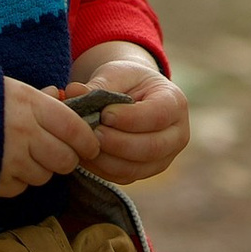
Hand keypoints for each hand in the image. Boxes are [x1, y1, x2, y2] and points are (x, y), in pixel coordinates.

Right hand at [0, 78, 98, 197]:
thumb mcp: (14, 89)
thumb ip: (42, 100)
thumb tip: (65, 102)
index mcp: (31, 105)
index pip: (73, 128)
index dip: (87, 140)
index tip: (91, 146)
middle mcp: (24, 134)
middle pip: (64, 159)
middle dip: (67, 159)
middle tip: (62, 154)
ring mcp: (10, 161)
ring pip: (45, 176)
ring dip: (43, 170)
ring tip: (29, 156)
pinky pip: (22, 188)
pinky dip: (20, 180)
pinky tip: (9, 165)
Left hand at [68, 60, 189, 187]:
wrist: (135, 94)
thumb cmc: (128, 81)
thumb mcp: (118, 74)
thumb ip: (99, 84)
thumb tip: (74, 92)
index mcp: (175, 103)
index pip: (157, 116)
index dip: (130, 119)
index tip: (105, 114)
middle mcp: (177, 135)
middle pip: (150, 148)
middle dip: (117, 143)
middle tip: (93, 133)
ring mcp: (164, 158)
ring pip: (136, 168)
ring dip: (107, 159)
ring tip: (85, 143)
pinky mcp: (146, 172)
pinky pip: (124, 177)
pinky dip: (103, 169)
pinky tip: (87, 155)